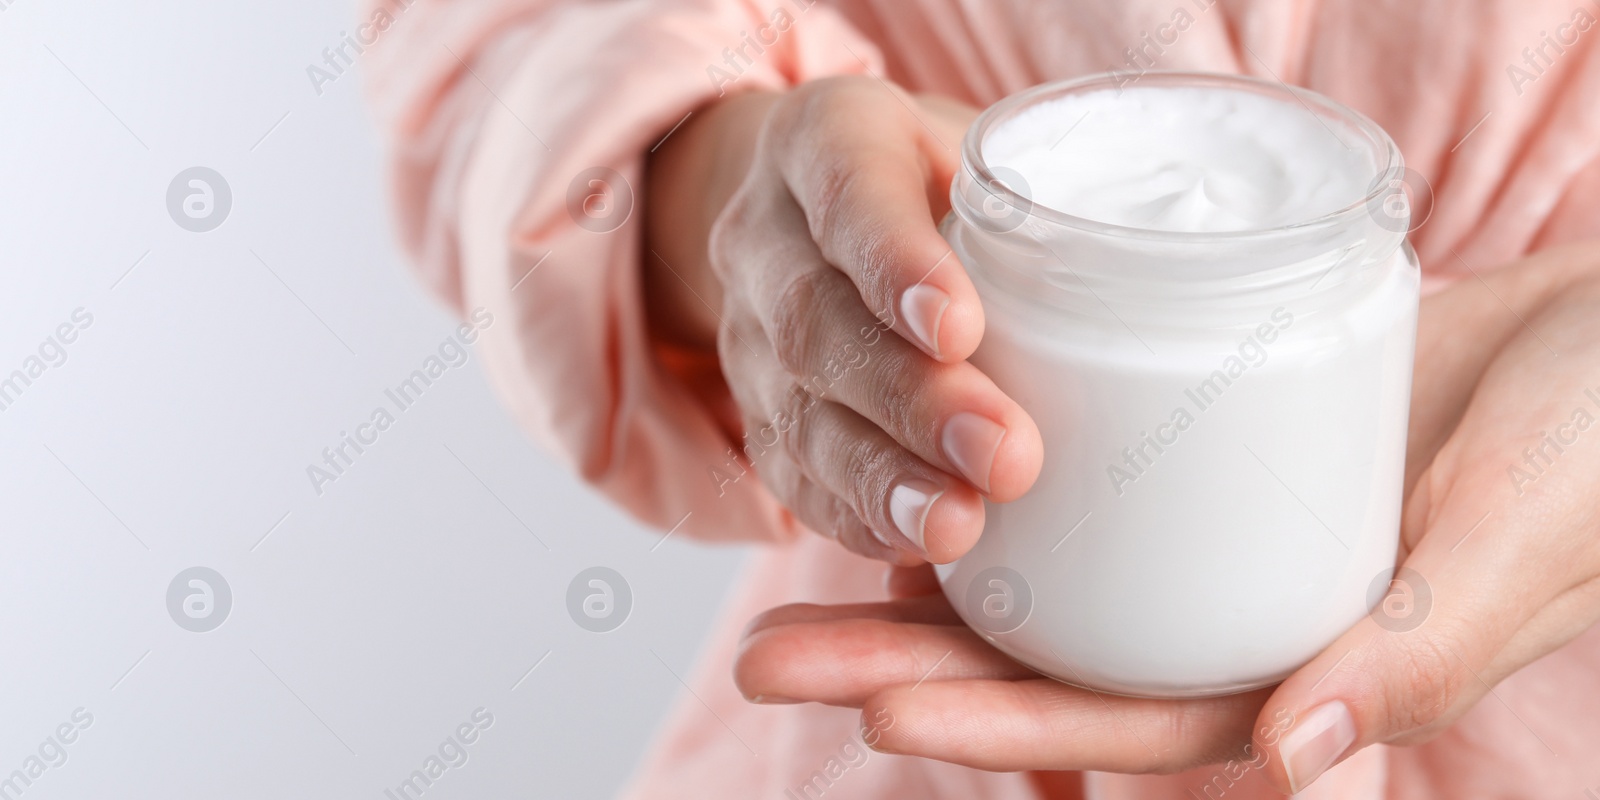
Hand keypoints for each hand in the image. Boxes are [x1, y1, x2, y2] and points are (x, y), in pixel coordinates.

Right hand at [647, 78, 1041, 563]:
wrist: (809, 212)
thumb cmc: (934, 181)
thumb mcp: (983, 154)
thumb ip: (1035, 214)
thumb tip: (1148, 314)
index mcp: (826, 138)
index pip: (850, 190)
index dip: (896, 263)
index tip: (960, 328)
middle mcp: (766, 234)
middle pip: (819, 320)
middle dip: (912, 398)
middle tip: (1005, 455)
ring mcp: (747, 330)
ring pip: (798, 410)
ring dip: (880, 477)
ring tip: (957, 523)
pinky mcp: (752, 411)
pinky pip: (788, 473)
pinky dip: (851, 514)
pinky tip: (910, 544)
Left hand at [734, 241, 1599, 792]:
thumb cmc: (1594, 445)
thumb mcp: (1519, 541)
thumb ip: (1415, 651)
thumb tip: (1291, 762)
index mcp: (1301, 678)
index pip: (1124, 723)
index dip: (1003, 729)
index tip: (879, 714)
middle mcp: (1235, 625)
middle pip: (1048, 665)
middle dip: (905, 670)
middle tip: (770, 656)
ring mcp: (1210, 547)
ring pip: (1044, 589)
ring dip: (917, 591)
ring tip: (788, 599)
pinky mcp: (1202, 464)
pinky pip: (1079, 499)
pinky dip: (989, 507)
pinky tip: (900, 502)